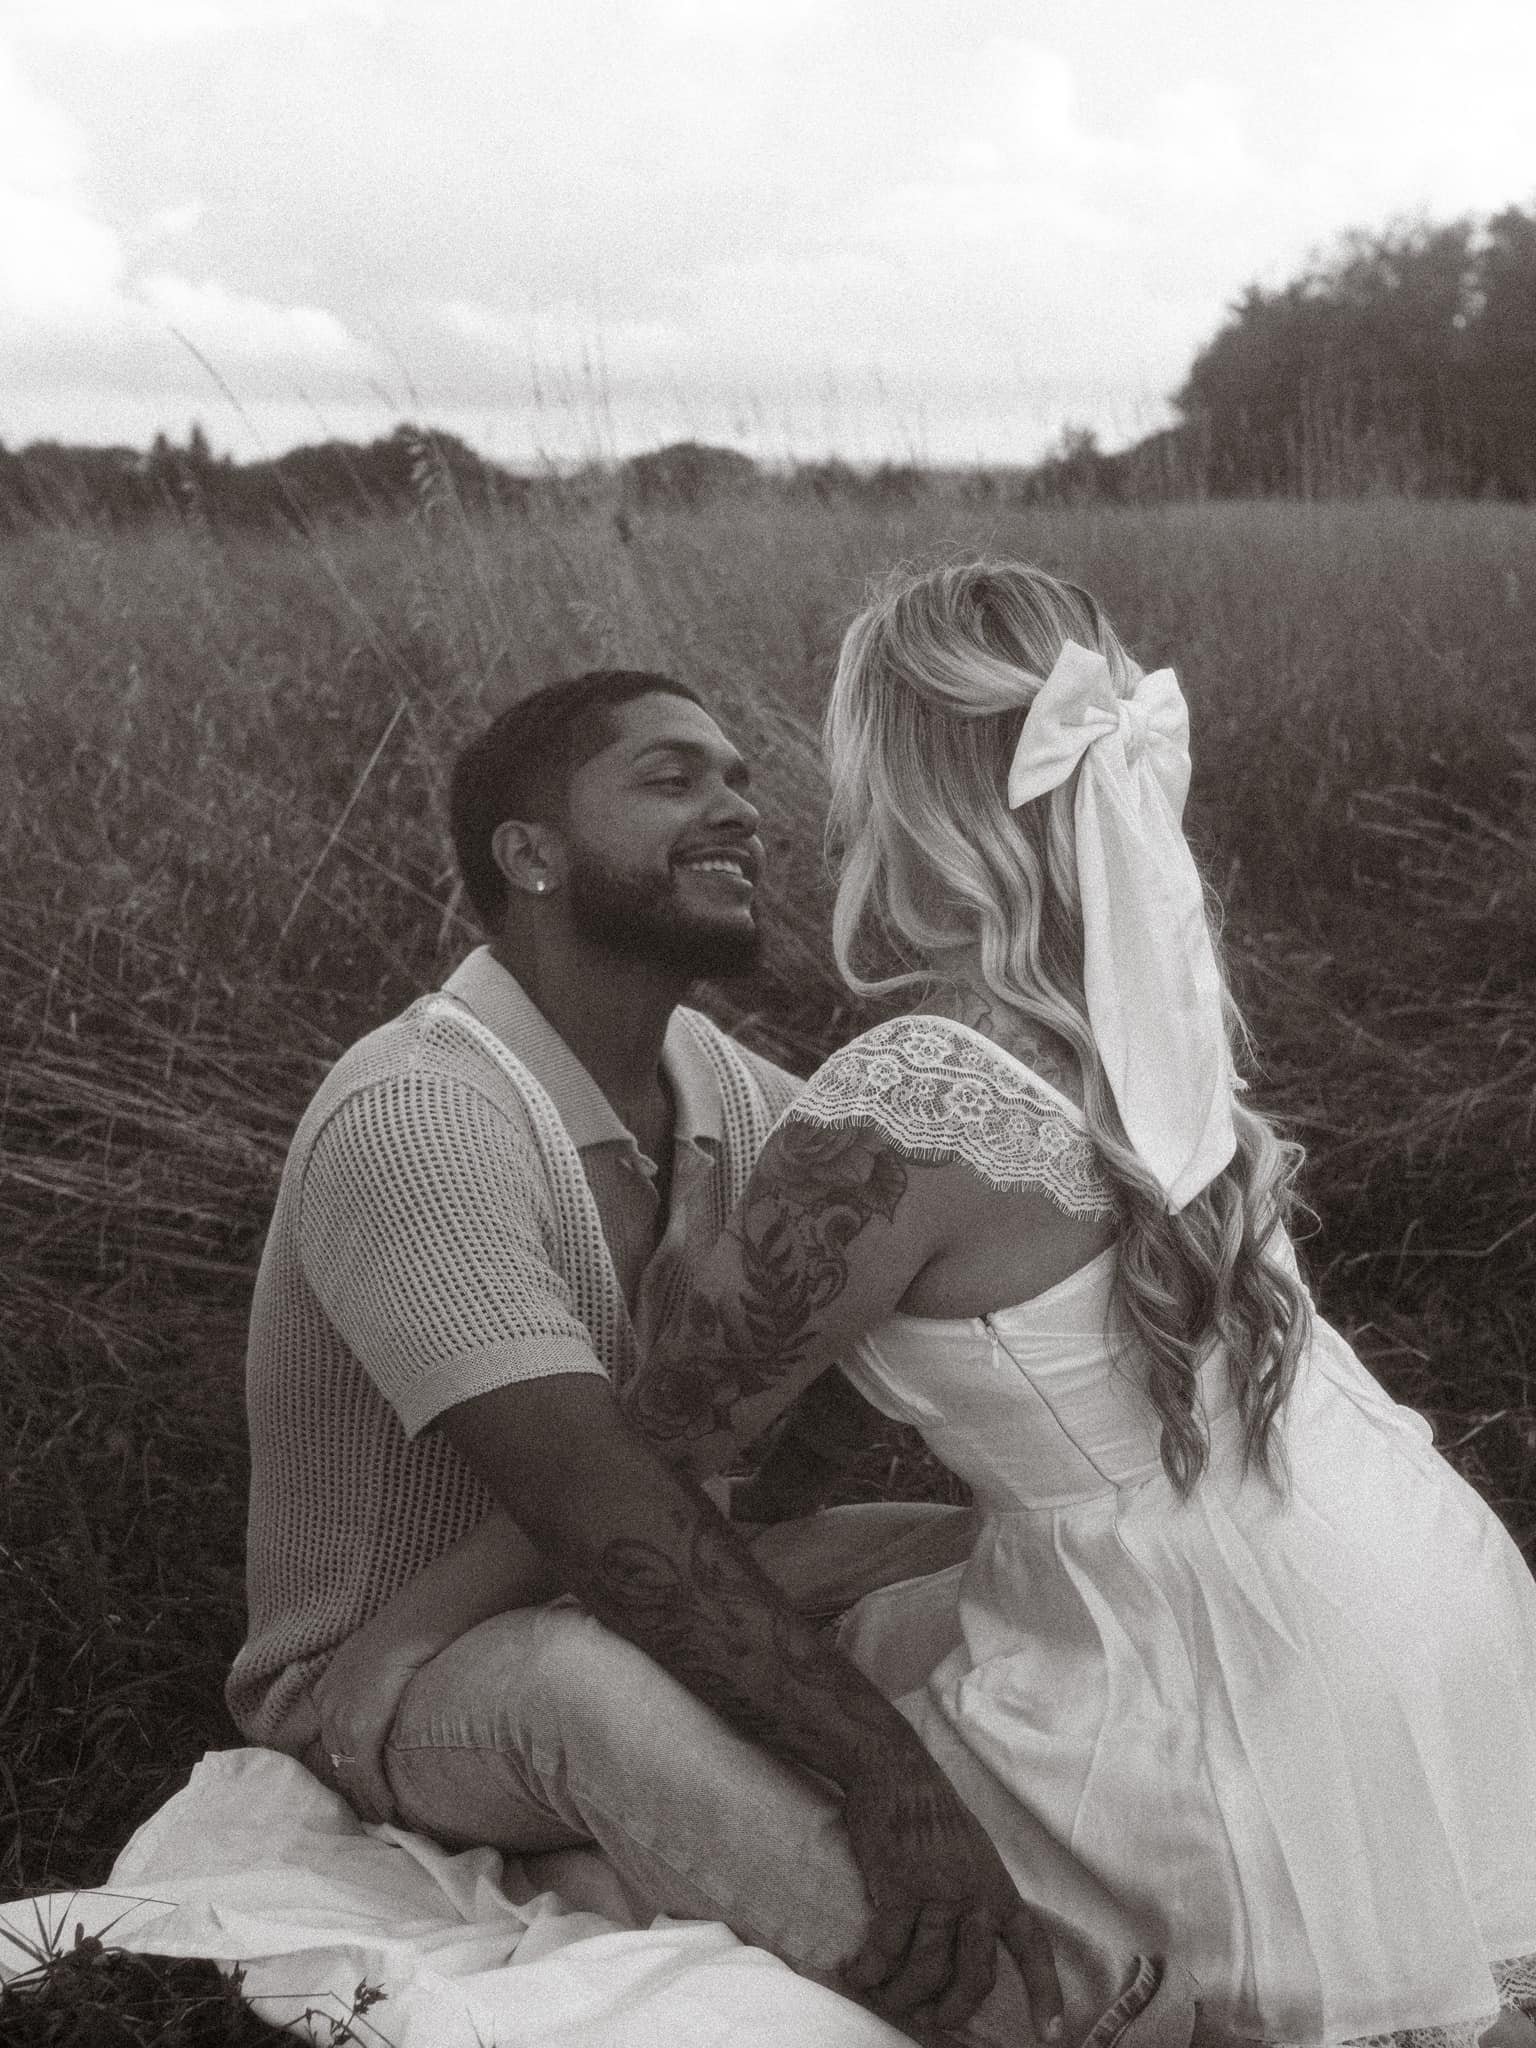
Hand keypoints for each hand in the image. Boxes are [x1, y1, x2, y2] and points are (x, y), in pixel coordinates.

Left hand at [309, 1628, 443, 1825]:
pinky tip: (391, 1812)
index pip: (327, 1742)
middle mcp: (328, 1705)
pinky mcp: (362, 1730)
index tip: (357, 1789)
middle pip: (333, 1763)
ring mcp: (342, 1718)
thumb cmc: (411, 1630)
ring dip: (366, 1800)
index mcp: (329, 1688)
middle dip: (352, 1791)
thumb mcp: (381, 1658)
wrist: (421, 1618)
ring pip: (348, 1773)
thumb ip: (376, 1684)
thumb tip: (392, 1700)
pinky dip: (379, 1796)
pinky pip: (366, 1774)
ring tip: (384, 1820)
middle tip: (371, 1816)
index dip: (342, 1768)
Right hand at [838, 1773, 1062, 2040]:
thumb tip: (966, 1939)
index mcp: (998, 1888)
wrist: (894, 1770)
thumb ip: (976, 1894)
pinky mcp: (900, 1889)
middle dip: (953, 2010)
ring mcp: (939, 1894)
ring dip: (900, 1994)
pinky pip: (886, 1950)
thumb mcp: (972, 1852)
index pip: (1032, 1947)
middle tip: (933, 2022)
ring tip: (883, 1996)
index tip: (1051, 2035)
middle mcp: (976, 1897)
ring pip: (926, 1971)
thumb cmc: (931, 1810)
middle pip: (975, 1977)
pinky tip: (857, 1974)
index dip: (1045, 1994)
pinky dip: (869, 1970)